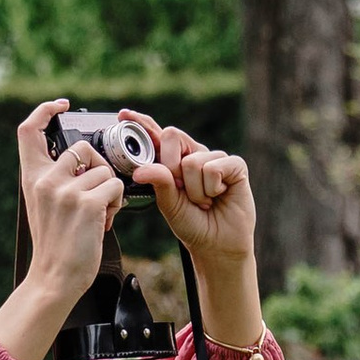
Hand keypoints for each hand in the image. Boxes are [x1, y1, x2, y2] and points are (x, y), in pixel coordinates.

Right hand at [12, 97, 122, 305]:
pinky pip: (115, 186)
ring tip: (98, 214)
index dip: (45, 110)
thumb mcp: (42, 204)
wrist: (55, 278)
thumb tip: (81, 157)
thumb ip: (54, 178)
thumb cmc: (55, 243)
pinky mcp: (89, 202)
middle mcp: (46, 180)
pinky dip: (116, 202)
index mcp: (32, 179)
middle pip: (81, 147)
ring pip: (104, 170)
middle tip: (96, 192)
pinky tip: (105, 221)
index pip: (28, 130)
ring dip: (109, 190)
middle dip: (97, 166)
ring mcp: (67, 190)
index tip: (61, 105)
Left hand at [123, 116, 263, 350]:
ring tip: (204, 201)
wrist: (217, 244)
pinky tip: (218, 196)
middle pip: (173, 137)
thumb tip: (141, 169)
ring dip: (195, 190)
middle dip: (171, 168)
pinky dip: (211, 189)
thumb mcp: (169, 204)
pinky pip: (213, 168)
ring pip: (192, 161)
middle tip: (183, 191)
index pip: (158, 136)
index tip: (124, 114)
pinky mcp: (235, 165)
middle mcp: (195, 154)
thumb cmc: (193, 223)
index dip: (143, 123)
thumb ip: (159, 182)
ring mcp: (215, 157)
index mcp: (175, 161)